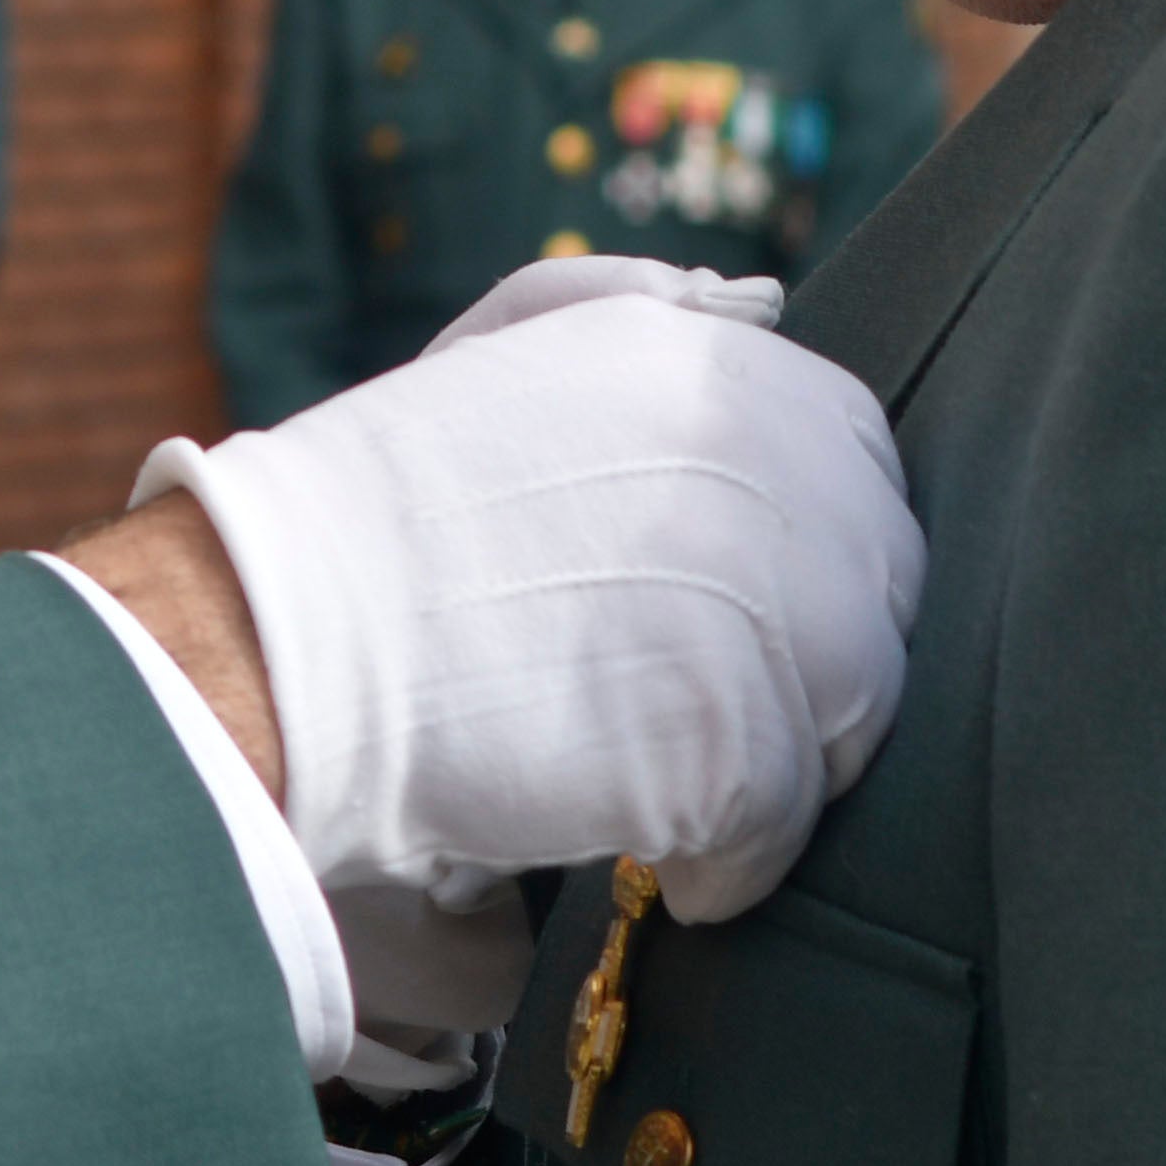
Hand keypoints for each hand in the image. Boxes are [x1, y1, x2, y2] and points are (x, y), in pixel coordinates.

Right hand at [135, 255, 916, 926]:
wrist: (288, 631)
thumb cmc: (381, 506)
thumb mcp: (518, 346)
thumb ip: (654, 316)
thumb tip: (764, 303)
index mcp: (734, 368)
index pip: (861, 479)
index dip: (802, 568)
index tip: (712, 620)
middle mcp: (783, 466)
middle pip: (878, 602)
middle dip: (803, 670)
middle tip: (677, 708)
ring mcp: (781, 605)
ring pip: (847, 719)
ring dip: (766, 767)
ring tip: (643, 774)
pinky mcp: (751, 739)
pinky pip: (789, 828)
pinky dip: (730, 862)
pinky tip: (642, 839)